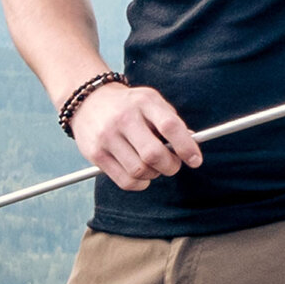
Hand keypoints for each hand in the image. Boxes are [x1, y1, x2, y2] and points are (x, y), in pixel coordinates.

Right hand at [71, 82, 202, 190]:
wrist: (88, 100)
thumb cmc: (129, 105)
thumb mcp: (151, 103)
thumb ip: (171, 122)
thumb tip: (192, 145)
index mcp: (144, 102)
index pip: (170, 126)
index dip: (187, 147)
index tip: (195, 160)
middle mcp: (124, 118)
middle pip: (154, 154)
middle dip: (171, 166)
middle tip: (172, 164)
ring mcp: (107, 136)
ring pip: (140, 171)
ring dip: (154, 174)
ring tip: (153, 166)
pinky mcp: (96, 154)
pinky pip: (126, 181)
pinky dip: (140, 183)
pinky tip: (140, 173)